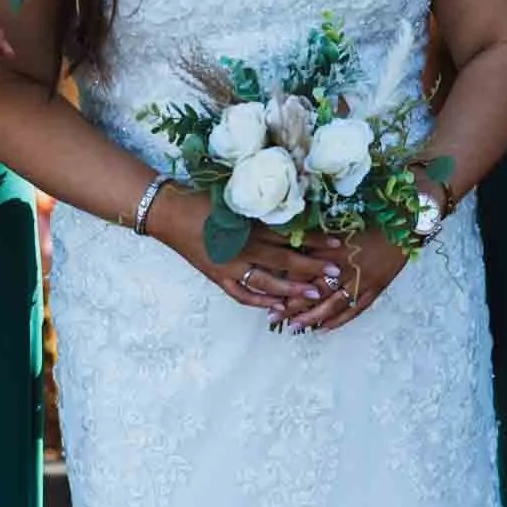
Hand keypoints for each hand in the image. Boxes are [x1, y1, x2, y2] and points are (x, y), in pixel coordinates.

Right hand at [145, 188, 339, 319]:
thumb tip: (291, 216)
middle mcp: (243, 248)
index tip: (336, 243)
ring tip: (312, 293)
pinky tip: (276, 306)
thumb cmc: (203, 200)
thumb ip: (262, 212)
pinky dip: (259, 301)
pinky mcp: (217, 277)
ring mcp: (230, 266)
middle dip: (311, 267)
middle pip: (284, 260)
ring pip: (267, 282)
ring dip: (291, 289)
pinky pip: (242, 294)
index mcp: (249, 225)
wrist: (169, 213)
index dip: (314, 240)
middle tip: (335, 272)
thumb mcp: (236, 201)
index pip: (289, 235)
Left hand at [285, 228, 407, 332]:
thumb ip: (319, 240)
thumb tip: (292, 249)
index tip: (269, 292)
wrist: (406, 223)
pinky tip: (324, 328)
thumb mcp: (341, 226)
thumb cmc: (373, 219)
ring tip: (293, 328)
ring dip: (312, 318)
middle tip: (273, 318)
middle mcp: (346, 267)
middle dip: (293, 306)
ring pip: (333, 304)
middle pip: (315, 291)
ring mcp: (362, 280)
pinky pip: (355, 308)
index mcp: (335, 249)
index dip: (286, 283)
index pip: (305, 271)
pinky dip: (339, 320)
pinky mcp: (376, 288)